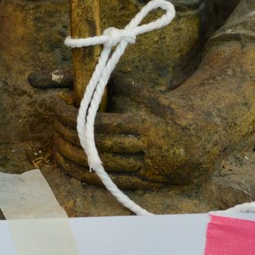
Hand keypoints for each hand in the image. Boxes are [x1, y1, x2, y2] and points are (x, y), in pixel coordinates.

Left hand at [47, 59, 254, 189]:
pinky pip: (109, 182)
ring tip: (54, 143)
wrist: (204, 135)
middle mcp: (146, 150)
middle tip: (49, 124)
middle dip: (66, 136)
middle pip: (96, 147)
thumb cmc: (165, 108)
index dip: (71, 117)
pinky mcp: (145, 184)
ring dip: (72, 157)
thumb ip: (110, 82)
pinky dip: (86, 174)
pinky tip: (70, 164)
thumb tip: (77, 70)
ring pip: (100, 167)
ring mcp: (146, 170)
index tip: (53, 106)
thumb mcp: (142, 92)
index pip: (97, 124)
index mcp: (145, 123)